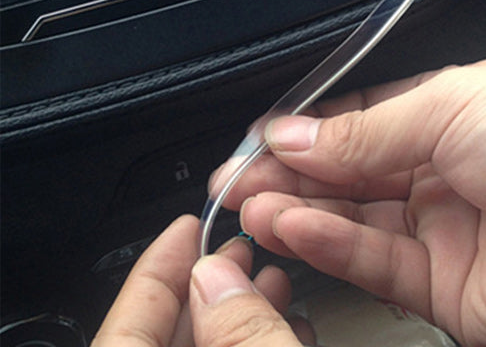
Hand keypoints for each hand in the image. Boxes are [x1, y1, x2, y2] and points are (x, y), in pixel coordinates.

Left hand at [92, 215, 308, 346]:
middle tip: (238, 249)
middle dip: (209, 287)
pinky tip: (283, 329)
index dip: (157, 269)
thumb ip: (241, 328)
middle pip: (160, 339)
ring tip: (271, 283)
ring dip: (236, 317)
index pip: (123, 327)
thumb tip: (217, 275)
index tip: (186, 228)